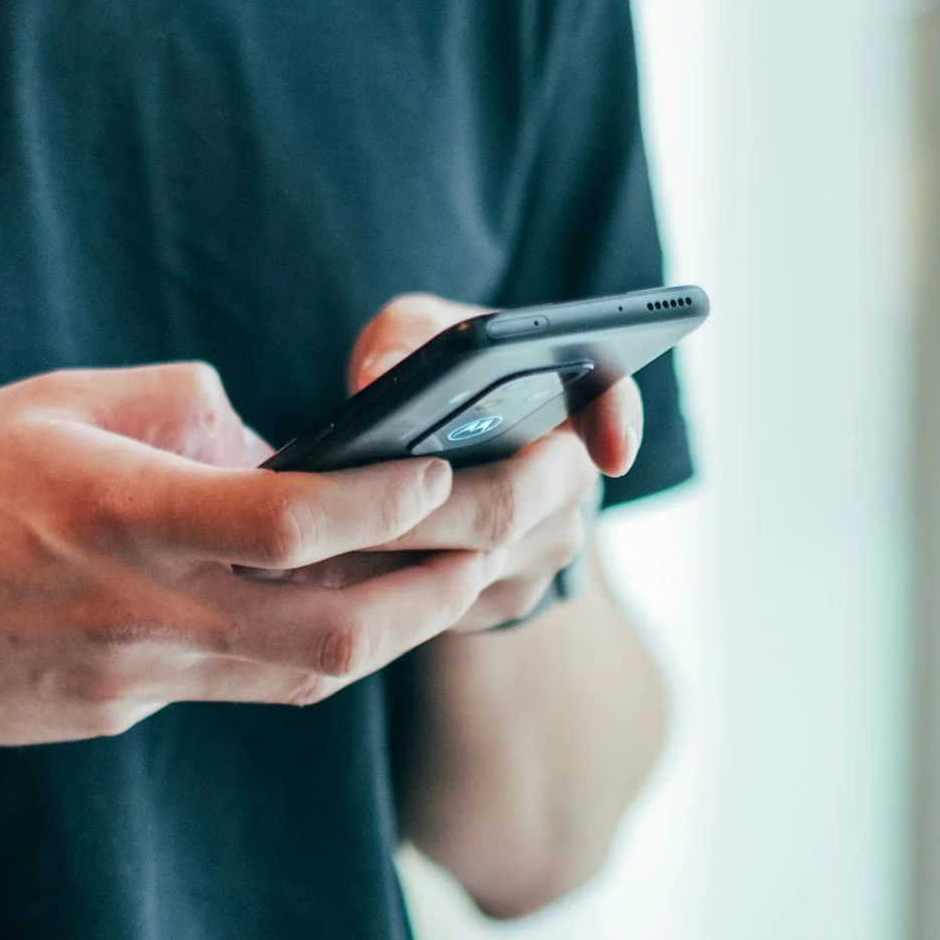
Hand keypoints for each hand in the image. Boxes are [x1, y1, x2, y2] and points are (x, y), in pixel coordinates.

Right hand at [0, 364, 501, 744]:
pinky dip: (307, 648)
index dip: (392, 500)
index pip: (295, 522)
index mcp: (122, 517)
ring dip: (400, 628)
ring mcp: (131, 680)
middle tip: (515, 531)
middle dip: (445, 585)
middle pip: (338, 630)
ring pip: (307, 678)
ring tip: (461, 572)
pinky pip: (240, 688)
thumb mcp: (44, 403)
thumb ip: (169, 408)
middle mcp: (141, 611)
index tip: (454, 464)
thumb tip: (261, 428)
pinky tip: (342, 609)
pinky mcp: (114, 715)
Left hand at [336, 295, 643, 633]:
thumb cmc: (428, 379)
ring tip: (322, 539)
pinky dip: (389, 587)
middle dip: (425, 509)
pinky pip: (448, 603)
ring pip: (472, 564)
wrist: (435, 456)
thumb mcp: (414, 336)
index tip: (611, 453)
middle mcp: (569, 478)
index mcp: (565, 398)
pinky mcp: (505, 601)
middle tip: (353, 510)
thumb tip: (378, 380)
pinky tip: (335, 570)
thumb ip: (403, 338)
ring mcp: (543, 550)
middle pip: (507, 505)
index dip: (617, 424)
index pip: (610, 400)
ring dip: (397, 554)